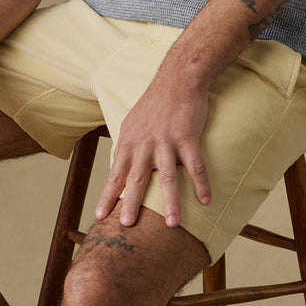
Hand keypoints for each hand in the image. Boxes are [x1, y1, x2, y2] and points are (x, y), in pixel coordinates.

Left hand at [95, 78, 211, 228]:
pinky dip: (201, 184)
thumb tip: (117, 166)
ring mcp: (166, 141)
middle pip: (136, 178)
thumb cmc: (155, 103)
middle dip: (131, 203)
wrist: (177, 80)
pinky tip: (205, 200)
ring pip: (167, 177)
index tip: (100, 215)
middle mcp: (144, 144)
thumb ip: (126, 146)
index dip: (108, 195)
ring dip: (170, 202)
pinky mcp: (187, 137)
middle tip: (127, 225)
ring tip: (171, 224)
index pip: (115, 173)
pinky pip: (195, 165)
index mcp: (129, 142)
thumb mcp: (131, 123)